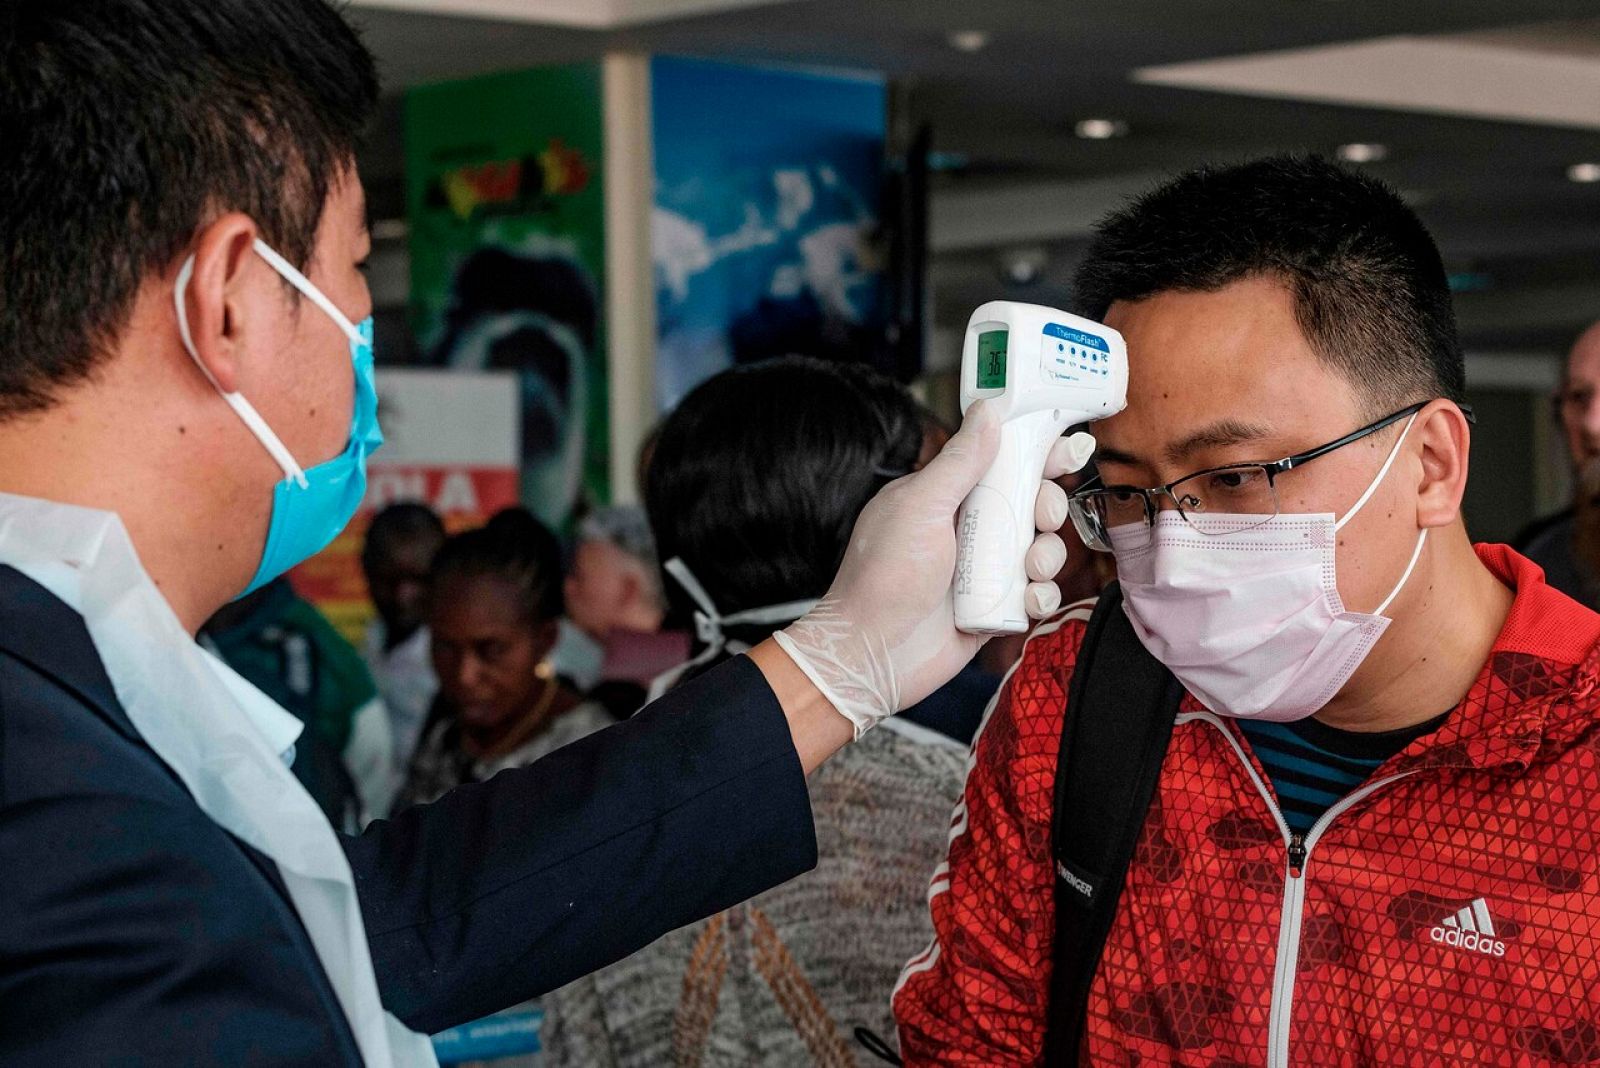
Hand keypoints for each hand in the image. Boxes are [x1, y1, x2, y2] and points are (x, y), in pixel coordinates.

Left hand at [773, 402, 1095, 737]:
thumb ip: (960, 461)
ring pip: (1041, 548)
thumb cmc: (884, 576)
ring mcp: (984, 570)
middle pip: (1032, 503)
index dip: (1039, 454)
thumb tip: (989, 410)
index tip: (1069, 450)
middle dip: (1047, 507)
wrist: (872, 655)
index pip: (1002, 462)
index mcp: (946, 495)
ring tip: (1029, 568)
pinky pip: (1037, 593)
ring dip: (1048, 554)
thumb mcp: (920, 507)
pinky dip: (1040, 596)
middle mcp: (968, 528)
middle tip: (1041, 516)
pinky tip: (1026, 601)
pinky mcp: (996, 607)